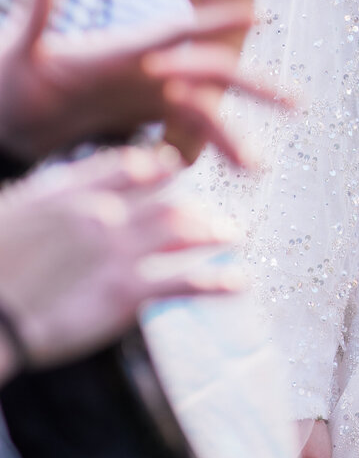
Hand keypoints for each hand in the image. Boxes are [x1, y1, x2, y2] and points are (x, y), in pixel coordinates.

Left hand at [0, 0, 288, 164]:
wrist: (7, 120)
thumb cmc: (9, 83)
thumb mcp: (18, 50)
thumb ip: (36, 13)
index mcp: (122, 49)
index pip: (177, 30)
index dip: (216, 19)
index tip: (256, 12)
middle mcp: (146, 69)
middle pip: (212, 73)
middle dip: (255, 87)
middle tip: (297, 102)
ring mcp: (150, 95)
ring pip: (206, 112)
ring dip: (234, 136)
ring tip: (258, 168)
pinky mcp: (146, 120)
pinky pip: (188, 137)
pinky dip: (209, 152)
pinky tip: (227, 177)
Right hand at [0, 144, 242, 382]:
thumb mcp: (14, 213)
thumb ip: (50, 200)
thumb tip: (73, 196)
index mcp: (69, 190)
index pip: (129, 166)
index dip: (157, 167)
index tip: (173, 169)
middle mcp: (100, 213)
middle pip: (163, 200)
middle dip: (193, 208)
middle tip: (211, 216)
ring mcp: (116, 250)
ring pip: (182, 232)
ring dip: (214, 233)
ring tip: (232, 237)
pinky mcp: (125, 291)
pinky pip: (184, 282)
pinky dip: (217, 282)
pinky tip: (237, 283)